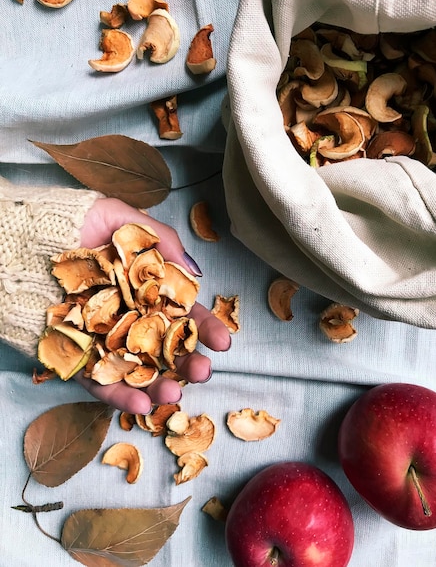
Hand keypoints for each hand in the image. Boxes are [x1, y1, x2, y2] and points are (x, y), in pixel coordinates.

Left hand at [76, 198, 230, 413]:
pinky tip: (141, 404)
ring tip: (176, 395)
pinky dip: (119, 396)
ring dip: (159, 386)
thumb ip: (165, 243)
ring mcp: (102, 341)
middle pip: (164, 347)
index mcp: (145, 290)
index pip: (181, 313)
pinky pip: (99, 382)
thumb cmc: (75, 224)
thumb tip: (198, 273)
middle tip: (203, 371)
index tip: (223, 342)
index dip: (204, 327)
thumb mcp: (125, 220)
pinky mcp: (75, 358)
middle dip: (188, 361)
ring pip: (137, 369)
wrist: (24, 240)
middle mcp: (128, 318)